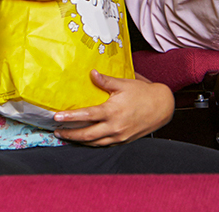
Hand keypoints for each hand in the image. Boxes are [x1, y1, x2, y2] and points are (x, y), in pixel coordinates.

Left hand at [53, 71, 174, 144]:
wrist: (162, 107)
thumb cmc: (143, 93)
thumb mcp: (123, 84)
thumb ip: (105, 80)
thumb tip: (91, 73)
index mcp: (112, 112)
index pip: (86, 116)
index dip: (70, 117)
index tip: (56, 117)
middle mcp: (115, 127)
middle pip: (87, 135)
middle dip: (70, 134)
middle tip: (57, 131)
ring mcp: (119, 136)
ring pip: (95, 143)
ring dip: (79, 141)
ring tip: (67, 136)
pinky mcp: (124, 140)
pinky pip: (105, 144)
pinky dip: (93, 143)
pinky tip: (85, 140)